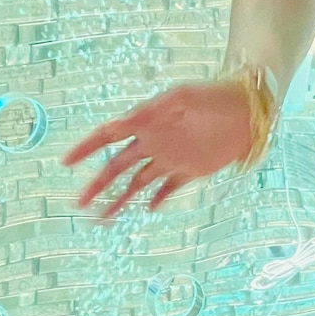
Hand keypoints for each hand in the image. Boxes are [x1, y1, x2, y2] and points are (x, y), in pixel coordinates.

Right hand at [62, 80, 253, 219]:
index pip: (107, 136)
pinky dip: (157, 199)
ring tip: (102, 220)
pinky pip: (168, 187)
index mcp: (145, 121)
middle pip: (117, 166)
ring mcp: (170, 157)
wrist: (248, 108)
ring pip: (137, 182)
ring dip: (119, 200)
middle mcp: (152, 141)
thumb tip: (127, 119)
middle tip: (79, 203)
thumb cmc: (213, 95)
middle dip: (97, 185)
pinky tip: (145, 210)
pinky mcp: (190, 170)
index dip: (86, 149)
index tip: (66, 163)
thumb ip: (155, 109)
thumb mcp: (182, 96)